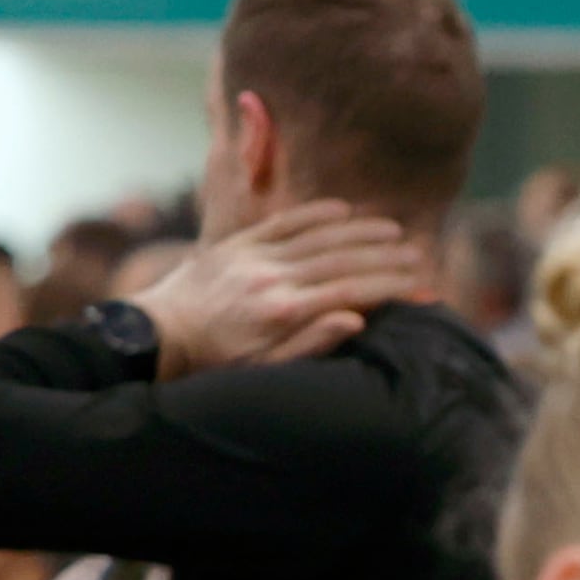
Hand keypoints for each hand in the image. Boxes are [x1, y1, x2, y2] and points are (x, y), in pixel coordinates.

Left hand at [139, 202, 429, 378]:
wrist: (160, 333)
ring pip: (318, 235)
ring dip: (359, 230)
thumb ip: (313, 342)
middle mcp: (272, 276)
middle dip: (384, 254)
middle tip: (417, 251)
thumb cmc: (217, 362)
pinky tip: (342, 209)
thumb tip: (356, 319)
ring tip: (392, 228)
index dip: (389, 283)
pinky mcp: (237, 243)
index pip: (351, 289)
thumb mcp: (266, 369)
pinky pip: (283, 222)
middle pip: (341, 258)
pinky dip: (315, 214)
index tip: (419, 280)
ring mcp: (254, 255)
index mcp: (284, 310)